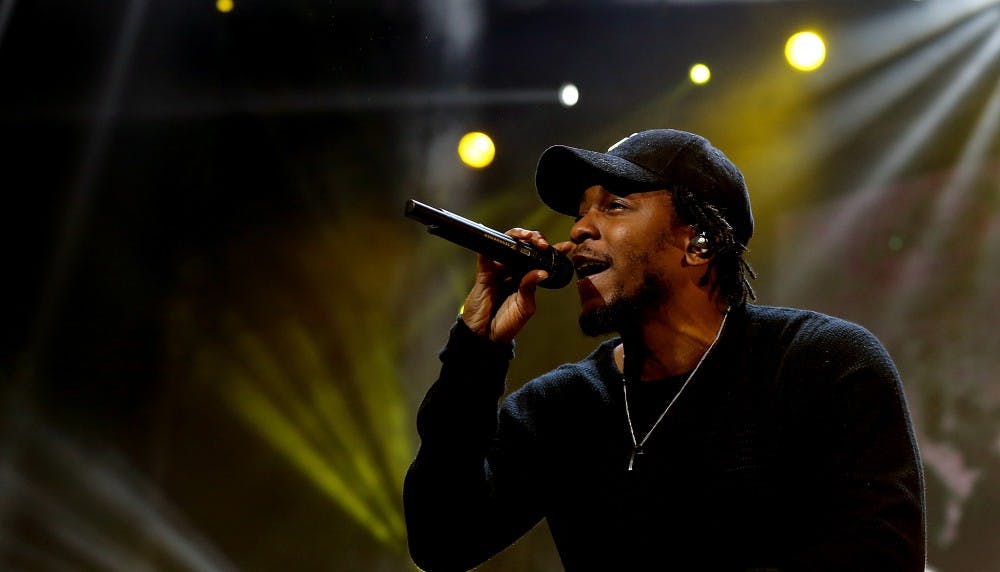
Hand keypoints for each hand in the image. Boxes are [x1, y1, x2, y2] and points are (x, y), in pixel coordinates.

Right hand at [461, 228, 552, 343]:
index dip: (553, 251)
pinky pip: (487, 253)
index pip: (541, 260)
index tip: (566, 247)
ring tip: (529, 239)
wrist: (485, 335)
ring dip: (519, 235)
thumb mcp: (525, 307)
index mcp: (526, 279)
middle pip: (525, 246)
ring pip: (508, 243)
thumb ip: (530, 288)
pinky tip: (507, 243)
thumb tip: (541, 272)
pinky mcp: (484, 272)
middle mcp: (513, 271)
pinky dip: (495, 244)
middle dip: (536, 239)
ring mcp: (498, 270)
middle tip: (544, 245)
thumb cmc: (505, 323)